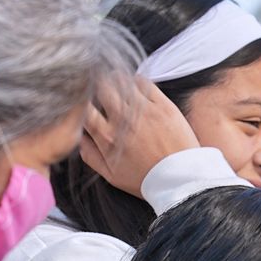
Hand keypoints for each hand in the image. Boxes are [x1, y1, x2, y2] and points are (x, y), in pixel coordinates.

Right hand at [78, 75, 198, 197]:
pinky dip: (136, 81)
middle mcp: (123, 119)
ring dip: (114, 80)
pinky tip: (135, 88)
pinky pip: (144, 82)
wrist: (181, 181)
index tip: (83, 99)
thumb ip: (90, 155)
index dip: (80, 100)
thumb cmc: (147, 180)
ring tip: (116, 86)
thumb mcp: (112, 176)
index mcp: (107, 136)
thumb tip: (78, 136)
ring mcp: (144, 110)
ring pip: (120, 80)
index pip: (83, 107)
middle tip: (99, 88)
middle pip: (100, 87)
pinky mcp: (163, 106)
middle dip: (96, 85)